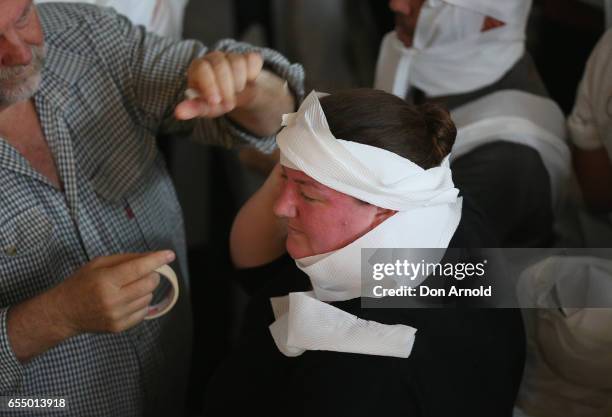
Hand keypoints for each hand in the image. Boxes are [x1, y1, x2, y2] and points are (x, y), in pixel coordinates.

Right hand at [48, 251, 174, 335]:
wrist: (63, 312)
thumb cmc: (80, 284)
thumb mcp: (98, 264)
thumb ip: (125, 259)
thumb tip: (151, 257)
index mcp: (105, 281)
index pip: (138, 268)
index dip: (156, 260)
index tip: (169, 255)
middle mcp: (113, 300)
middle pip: (149, 283)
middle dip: (152, 274)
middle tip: (143, 272)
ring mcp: (117, 315)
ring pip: (148, 297)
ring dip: (145, 289)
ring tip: (128, 287)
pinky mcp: (119, 327)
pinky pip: (143, 312)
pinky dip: (141, 303)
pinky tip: (127, 300)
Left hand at [175, 51, 263, 119]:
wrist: (236, 99)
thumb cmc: (216, 101)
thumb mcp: (205, 107)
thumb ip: (193, 108)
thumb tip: (179, 113)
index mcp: (198, 68)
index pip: (202, 67)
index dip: (209, 84)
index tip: (215, 101)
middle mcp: (213, 58)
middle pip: (220, 63)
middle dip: (226, 87)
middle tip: (228, 105)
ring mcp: (231, 56)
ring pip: (237, 62)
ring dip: (239, 83)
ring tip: (235, 93)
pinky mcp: (248, 57)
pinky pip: (253, 61)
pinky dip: (252, 75)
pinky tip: (247, 82)